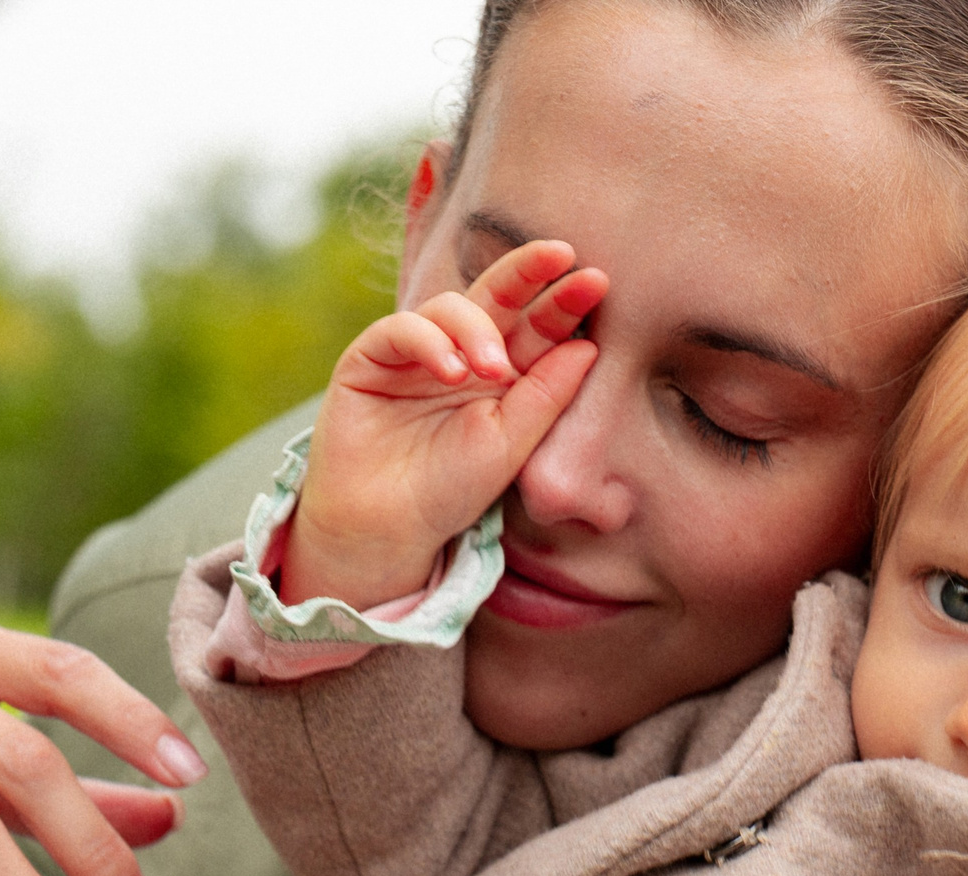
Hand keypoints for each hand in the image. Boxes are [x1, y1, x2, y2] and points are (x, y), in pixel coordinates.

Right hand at [285, 240, 608, 608]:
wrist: (388, 529)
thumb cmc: (451, 491)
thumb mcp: (512, 446)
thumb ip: (545, 396)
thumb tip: (587, 344)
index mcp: (504, 375)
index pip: (537, 326)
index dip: (564, 302)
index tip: (597, 282)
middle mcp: (462, 354)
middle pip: (498, 296)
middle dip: (527, 271)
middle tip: (558, 255)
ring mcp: (416, 352)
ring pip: (451, 306)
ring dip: (477, 328)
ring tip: (491, 371)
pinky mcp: (370, 357)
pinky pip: (402, 328)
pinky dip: (429, 341)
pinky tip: (450, 372)